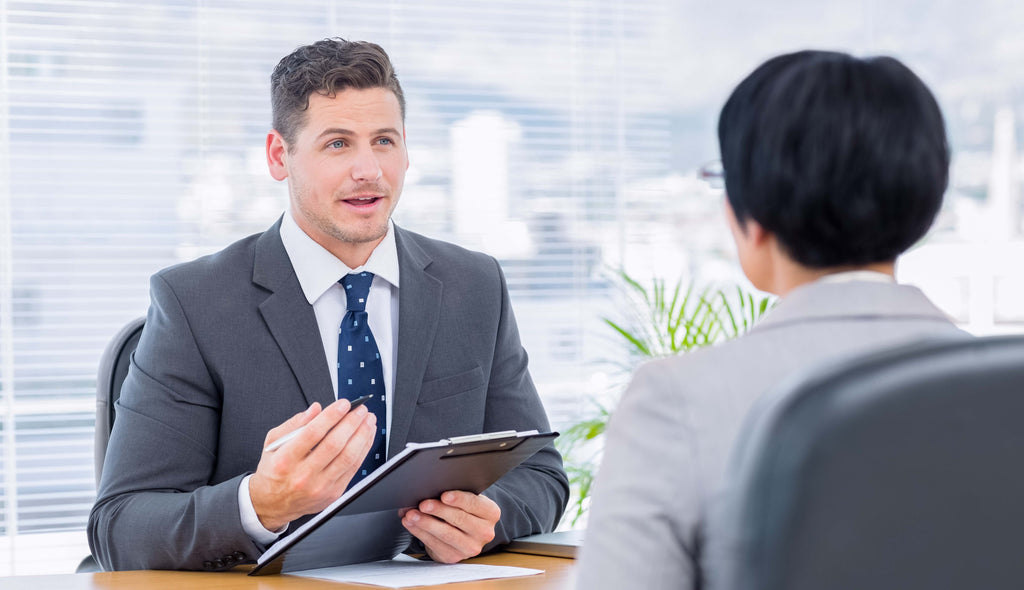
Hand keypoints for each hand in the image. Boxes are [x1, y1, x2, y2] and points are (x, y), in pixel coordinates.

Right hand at [249, 399, 376, 530]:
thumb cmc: (274, 470)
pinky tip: (366, 437)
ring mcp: (320, 487)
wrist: (273, 504)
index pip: (312, 433)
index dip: (331, 416)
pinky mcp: (333, 493)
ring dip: (362, 435)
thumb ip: (294, 424)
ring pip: (348, 457)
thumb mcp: (273, 443)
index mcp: (285, 460)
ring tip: (368, 420)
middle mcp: (303, 475)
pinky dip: (363, 450)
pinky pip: (353, 469)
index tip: (343, 404)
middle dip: (352, 423)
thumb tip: (316, 409)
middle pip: (334, 444)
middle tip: (360, 409)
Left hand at [402, 490, 500, 562]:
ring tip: (411, 515)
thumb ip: (454, 496)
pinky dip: (420, 533)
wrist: (465, 534)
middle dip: (438, 510)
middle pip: (459, 519)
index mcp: (491, 513)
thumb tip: (429, 490)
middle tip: (423, 504)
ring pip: (446, 534)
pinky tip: (411, 524)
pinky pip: (435, 544)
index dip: (459, 499)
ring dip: (425, 523)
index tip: (444, 495)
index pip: (475, 504)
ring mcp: (471, 547)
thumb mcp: (466, 500)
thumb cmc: (464, 510)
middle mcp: (485, 532)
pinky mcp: (454, 557)